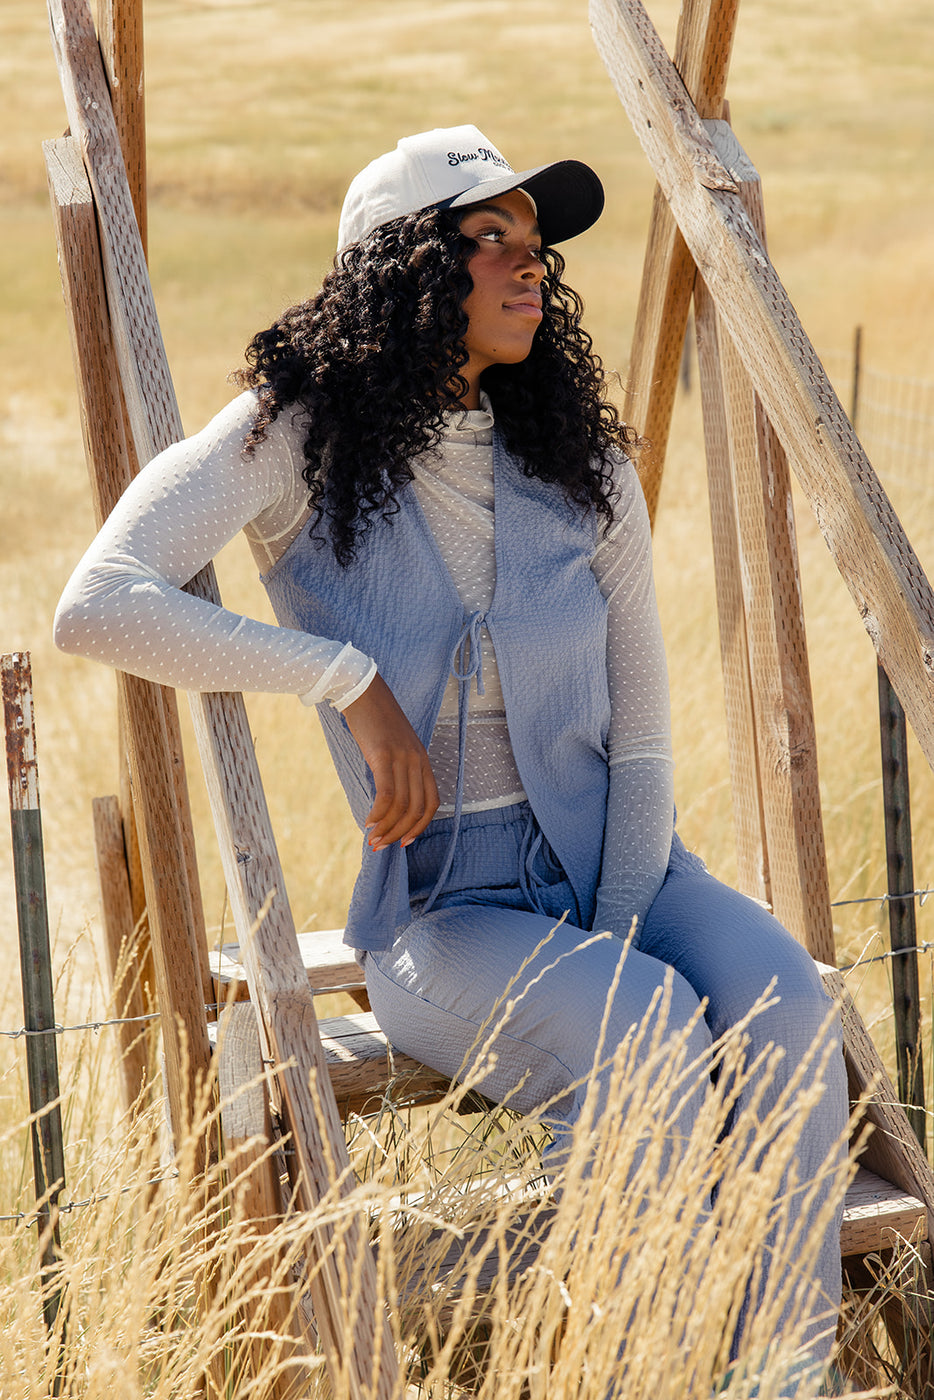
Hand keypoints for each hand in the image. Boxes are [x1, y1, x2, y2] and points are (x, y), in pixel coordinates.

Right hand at [341, 672, 439, 850]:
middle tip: (381, 846)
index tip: (404, 841)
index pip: (432, 802)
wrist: (362, 691)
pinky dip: (379, 812)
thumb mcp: (393, 746)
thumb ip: (396, 769)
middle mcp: (417, 760)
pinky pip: (387, 793)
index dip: (420, 826)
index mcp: (423, 759)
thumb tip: (386, 799)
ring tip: (372, 839)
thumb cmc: (374, 720)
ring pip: (402, 805)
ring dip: (386, 827)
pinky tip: (368, 821)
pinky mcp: (384, 754)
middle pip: (416, 808)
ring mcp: (402, 757)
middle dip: (399, 833)